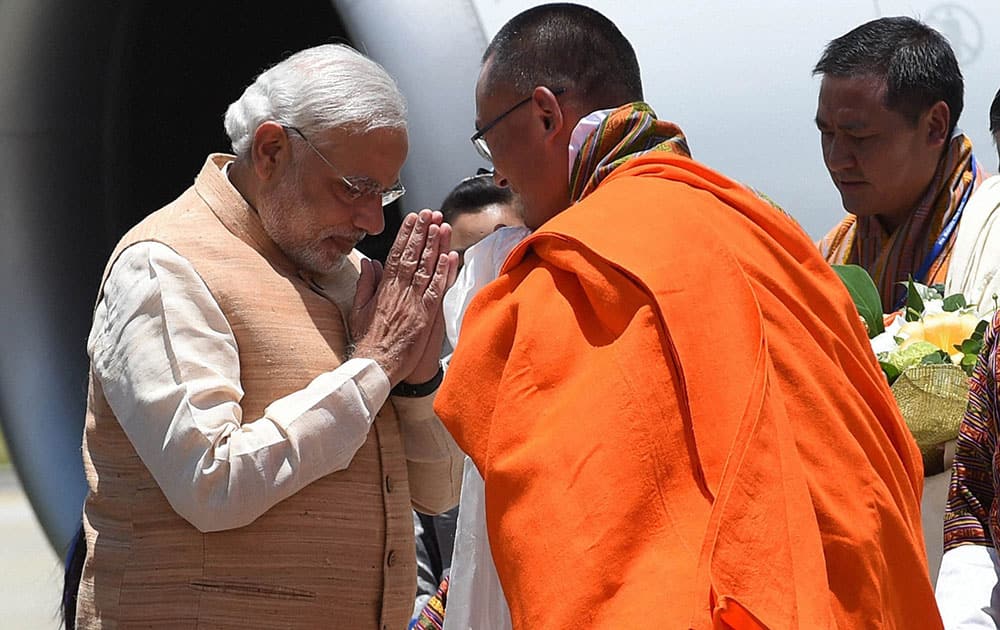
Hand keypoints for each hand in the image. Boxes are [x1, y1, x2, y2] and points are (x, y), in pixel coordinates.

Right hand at [351, 209, 458, 385]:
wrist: (374, 365)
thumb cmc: (367, 341)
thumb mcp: (358, 309)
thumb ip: (365, 283)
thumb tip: (369, 261)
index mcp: (383, 288)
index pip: (397, 254)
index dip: (406, 234)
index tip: (414, 218)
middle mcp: (399, 291)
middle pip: (413, 256)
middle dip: (422, 232)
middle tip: (431, 213)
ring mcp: (412, 303)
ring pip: (426, 268)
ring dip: (435, 245)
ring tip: (441, 225)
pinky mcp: (424, 316)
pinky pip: (436, 290)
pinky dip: (444, 272)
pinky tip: (450, 256)